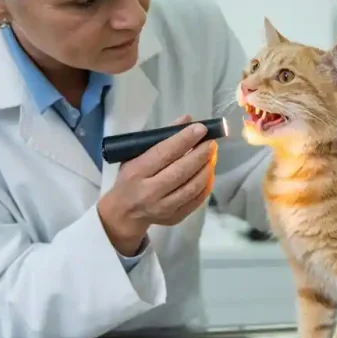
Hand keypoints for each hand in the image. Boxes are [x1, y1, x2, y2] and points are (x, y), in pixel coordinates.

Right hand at [98, 115, 217, 255]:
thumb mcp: (137, 154)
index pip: (164, 153)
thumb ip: (162, 137)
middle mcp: (150, 191)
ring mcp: (164, 207)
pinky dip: (206, 184)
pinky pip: (197, 200)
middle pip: (182, 171)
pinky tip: (208, 172)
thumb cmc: (131, 177)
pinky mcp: (175, 217)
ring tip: (212, 155)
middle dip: (201, 154)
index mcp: (137, 171)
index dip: (185, 140)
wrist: (124, 212)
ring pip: (193, 187)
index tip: (201, 128)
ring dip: (207, 168)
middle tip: (211, 141)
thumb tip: (187, 120)